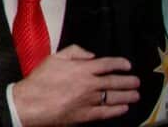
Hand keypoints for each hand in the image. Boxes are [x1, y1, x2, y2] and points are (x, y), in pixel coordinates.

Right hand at [11, 45, 139, 125]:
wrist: (32, 103)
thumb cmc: (40, 81)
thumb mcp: (53, 58)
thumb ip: (73, 52)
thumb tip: (89, 54)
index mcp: (82, 69)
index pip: (107, 64)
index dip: (120, 64)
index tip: (127, 65)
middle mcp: (89, 84)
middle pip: (115, 81)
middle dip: (128, 81)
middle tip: (136, 81)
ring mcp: (90, 100)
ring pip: (115, 97)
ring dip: (127, 95)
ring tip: (135, 94)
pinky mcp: (87, 114)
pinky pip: (107, 112)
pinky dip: (117, 110)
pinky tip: (123, 108)